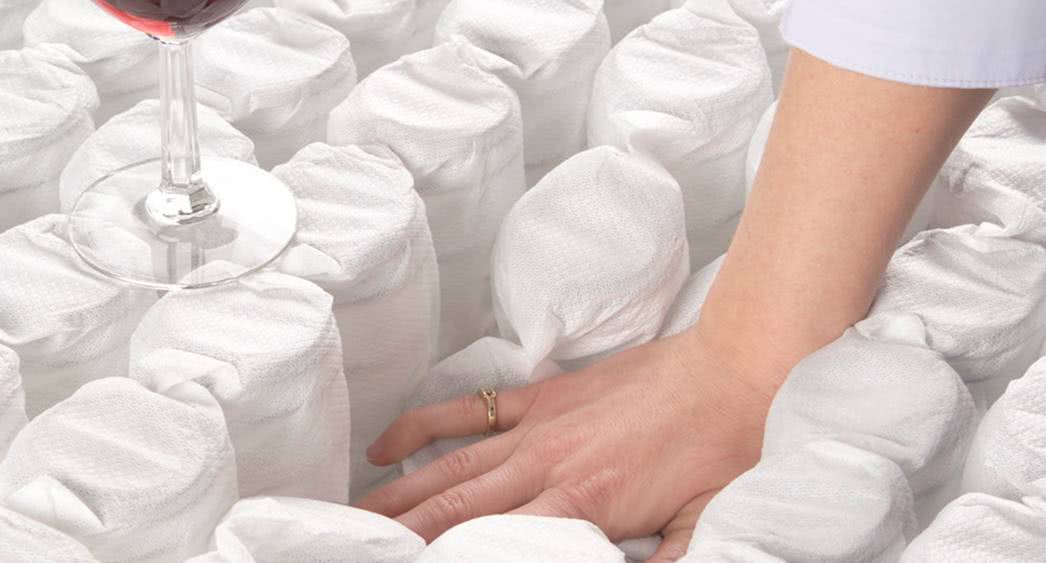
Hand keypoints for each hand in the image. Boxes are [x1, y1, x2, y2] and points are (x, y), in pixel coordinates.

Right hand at [357, 330, 775, 561]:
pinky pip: (472, 410)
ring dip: (401, 494)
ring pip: (452, 466)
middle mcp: (546, 467)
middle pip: (455, 508)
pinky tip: (386, 445)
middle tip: (359, 548)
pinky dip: (424, 425)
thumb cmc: (722, 449)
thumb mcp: (697, 527)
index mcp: (582, 506)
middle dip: (403, 535)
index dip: (445, 559)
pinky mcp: (546, 396)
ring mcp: (540, 427)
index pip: (493, 545)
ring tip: (360, 515)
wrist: (736, 369)